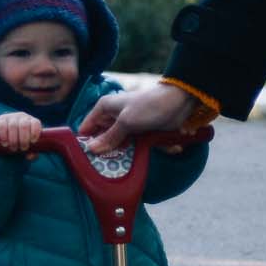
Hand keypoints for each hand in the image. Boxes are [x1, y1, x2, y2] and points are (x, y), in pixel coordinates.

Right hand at [0, 112, 43, 153]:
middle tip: (22, 149)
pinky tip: (5, 143)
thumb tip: (30, 156)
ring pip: (13, 126)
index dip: (35, 131)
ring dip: (13, 139)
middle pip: (24, 125)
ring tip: (13, 149)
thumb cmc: (21, 140)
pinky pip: (2, 125)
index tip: (33, 142)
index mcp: (32, 121)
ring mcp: (11, 117)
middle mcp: (22, 117)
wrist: (6, 134)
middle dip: (24, 139)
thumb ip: (32, 152)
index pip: (35, 123)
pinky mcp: (1, 120)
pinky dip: (4, 135)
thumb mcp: (28, 145)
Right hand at [78, 83, 195, 152]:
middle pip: (103, 140)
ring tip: (146, 151)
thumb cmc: (150, 106)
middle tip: (115, 163)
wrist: (179, 101)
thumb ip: (109, 137)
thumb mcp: (127, 122)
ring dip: (133, 153)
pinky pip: (138, 146)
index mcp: (104, 108)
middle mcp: (113, 117)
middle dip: (110, 152)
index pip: (86, 128)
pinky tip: (167, 145)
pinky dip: (151, 148)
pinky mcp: (141, 133)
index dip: (86, 143)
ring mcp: (128, 126)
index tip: (88, 161)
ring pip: (121, 146)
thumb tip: (92, 150)